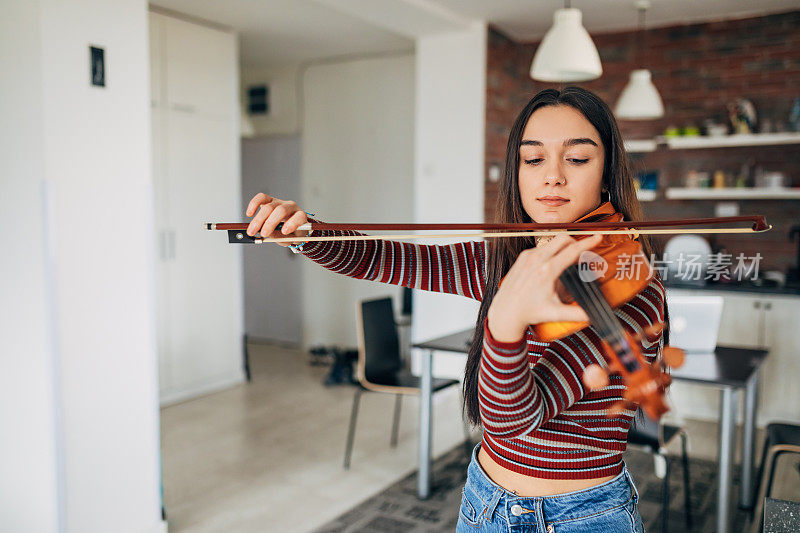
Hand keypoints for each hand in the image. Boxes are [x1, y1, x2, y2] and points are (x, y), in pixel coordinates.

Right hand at [245, 193, 309, 246]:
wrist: (288, 226)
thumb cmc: (292, 233)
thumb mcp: (290, 239)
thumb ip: (281, 237)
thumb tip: (269, 234)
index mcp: (300, 216)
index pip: (299, 216)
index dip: (292, 223)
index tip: (284, 231)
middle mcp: (291, 207)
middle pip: (281, 211)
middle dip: (270, 223)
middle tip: (263, 234)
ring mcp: (280, 202)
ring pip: (269, 206)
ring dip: (259, 219)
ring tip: (252, 231)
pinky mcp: (270, 200)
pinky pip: (261, 198)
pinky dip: (254, 204)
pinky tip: (250, 214)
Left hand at [487, 233, 602, 342]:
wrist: (506, 311)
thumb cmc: (528, 311)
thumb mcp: (555, 313)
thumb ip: (577, 313)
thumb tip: (593, 314)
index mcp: (547, 271)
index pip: (572, 250)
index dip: (588, 243)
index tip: (597, 237)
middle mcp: (537, 260)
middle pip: (563, 239)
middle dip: (576, 242)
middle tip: (582, 252)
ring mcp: (528, 256)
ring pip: (552, 241)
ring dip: (563, 247)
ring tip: (568, 260)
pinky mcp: (523, 257)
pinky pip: (542, 247)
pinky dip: (552, 251)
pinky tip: (553, 262)